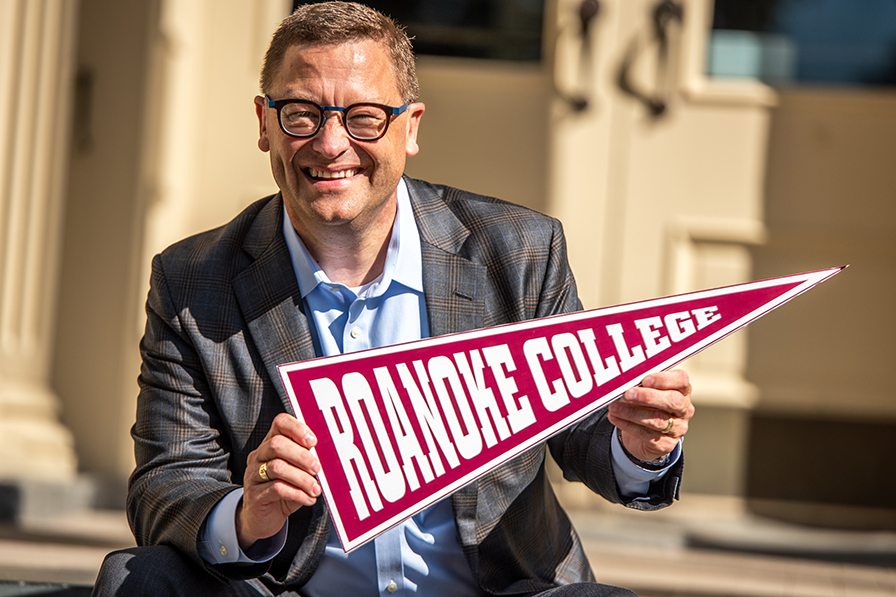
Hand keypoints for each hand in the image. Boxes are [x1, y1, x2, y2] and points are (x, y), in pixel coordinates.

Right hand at [237, 413, 320, 550]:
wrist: (263, 519)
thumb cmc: (285, 490)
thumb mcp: (297, 472)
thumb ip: (307, 460)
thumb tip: (331, 455)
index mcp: (271, 443)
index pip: (280, 423)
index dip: (297, 428)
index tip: (313, 442)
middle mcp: (259, 456)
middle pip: (277, 444)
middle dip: (302, 456)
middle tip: (317, 469)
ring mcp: (253, 475)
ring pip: (278, 467)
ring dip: (302, 478)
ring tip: (316, 489)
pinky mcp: (255, 495)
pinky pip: (277, 489)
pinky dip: (297, 494)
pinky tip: (309, 499)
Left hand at [607, 369, 693, 462]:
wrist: (643, 434)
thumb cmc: (645, 405)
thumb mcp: (646, 390)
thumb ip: (641, 384)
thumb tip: (624, 380)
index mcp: (682, 390)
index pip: (681, 380)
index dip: (664, 379)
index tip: (645, 380)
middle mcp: (684, 409)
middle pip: (673, 401)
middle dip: (648, 397)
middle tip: (628, 394)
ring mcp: (678, 428)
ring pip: (657, 420)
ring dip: (632, 413)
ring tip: (614, 407)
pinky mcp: (666, 444)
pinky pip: (646, 434)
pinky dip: (627, 425)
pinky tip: (615, 418)